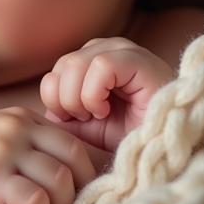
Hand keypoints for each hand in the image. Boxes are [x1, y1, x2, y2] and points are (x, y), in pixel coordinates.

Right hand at [0, 107, 98, 203]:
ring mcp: (5, 148)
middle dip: (76, 194)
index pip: (75, 145)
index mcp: (25, 118)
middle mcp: (19, 128)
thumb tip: (72, 190)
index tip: (77, 201)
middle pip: (75, 161)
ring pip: (59, 181)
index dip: (84, 177)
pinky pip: (35, 198)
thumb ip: (30, 154)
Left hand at [39, 37, 174, 151]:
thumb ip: (62, 114)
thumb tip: (41, 107)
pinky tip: (107, 109)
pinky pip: (100, 66)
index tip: (76, 119)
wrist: (162, 154)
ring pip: (75, 64)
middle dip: (66, 102)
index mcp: (95, 60)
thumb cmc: (129, 139)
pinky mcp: (139, 60)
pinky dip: (94, 94)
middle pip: (63, 66)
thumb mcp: (86, 129)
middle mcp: (109, 48)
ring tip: (99, 114)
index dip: (55, 98)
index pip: (56, 70)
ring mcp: (125, 50)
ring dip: (79, 99)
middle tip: (88, 119)